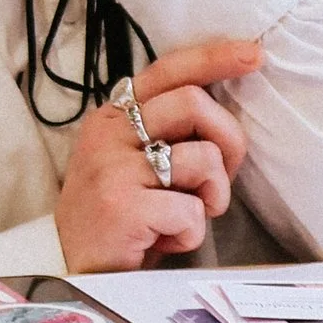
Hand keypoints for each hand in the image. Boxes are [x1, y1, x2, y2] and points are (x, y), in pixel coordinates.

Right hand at [52, 34, 261, 268]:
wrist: (70, 268)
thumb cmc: (117, 218)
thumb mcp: (135, 164)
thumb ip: (168, 136)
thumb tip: (224, 122)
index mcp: (115, 117)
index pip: (168, 70)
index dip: (213, 58)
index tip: (253, 54)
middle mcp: (110, 133)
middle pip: (194, 103)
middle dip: (228, 140)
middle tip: (217, 181)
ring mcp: (114, 167)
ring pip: (203, 158)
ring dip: (212, 196)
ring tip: (184, 216)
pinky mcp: (123, 205)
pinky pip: (191, 210)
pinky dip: (191, 233)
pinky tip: (166, 240)